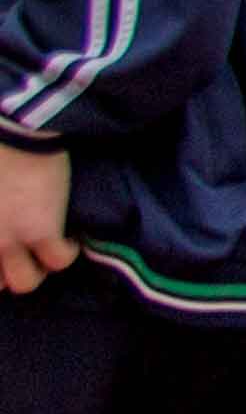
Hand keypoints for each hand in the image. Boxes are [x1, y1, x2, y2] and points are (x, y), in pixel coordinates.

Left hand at [0, 142, 68, 295]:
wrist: (11, 130)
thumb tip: (5, 214)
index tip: (9, 250)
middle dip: (9, 271)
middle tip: (22, 252)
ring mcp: (9, 240)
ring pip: (25, 283)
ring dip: (36, 269)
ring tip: (46, 249)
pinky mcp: (42, 231)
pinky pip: (60, 260)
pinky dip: (68, 252)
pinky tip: (71, 237)